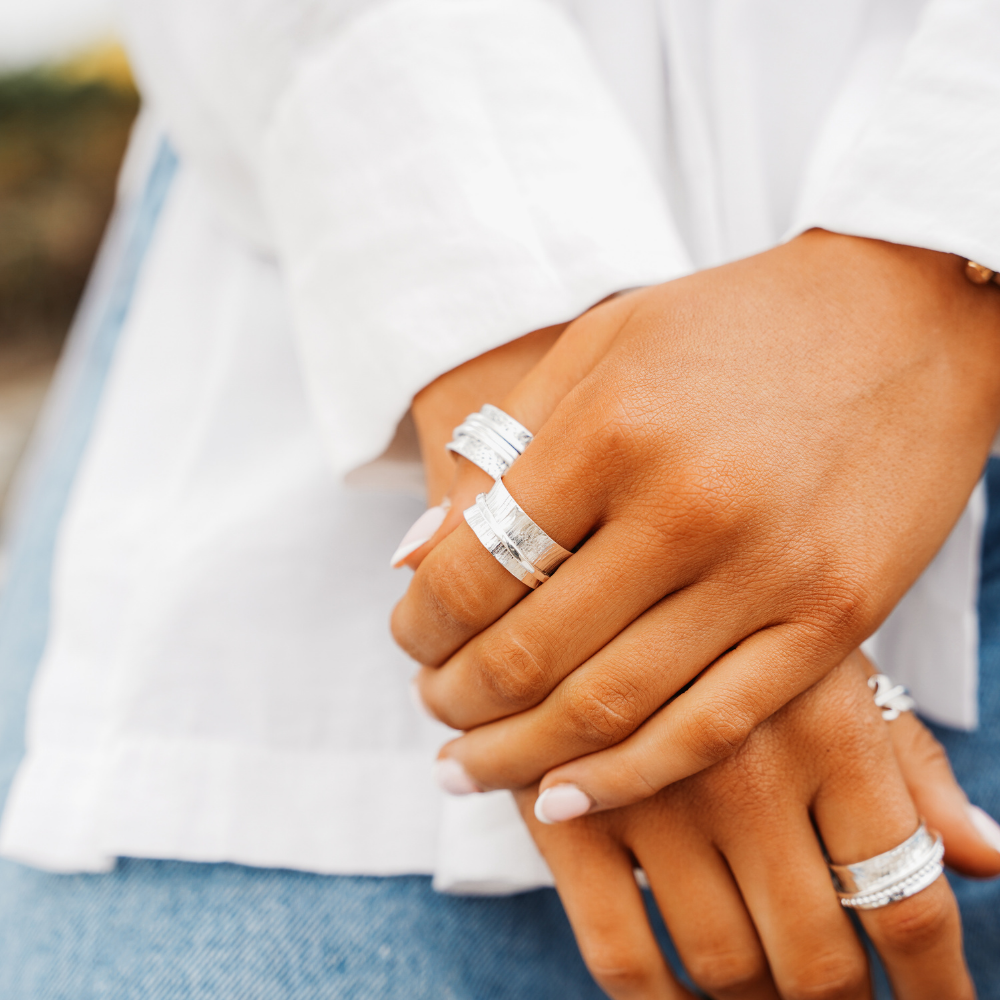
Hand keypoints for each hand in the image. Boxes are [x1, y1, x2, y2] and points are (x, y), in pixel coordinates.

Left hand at [392, 230, 999, 808]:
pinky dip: (625, 778)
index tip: (408, 638)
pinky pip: (709, 728)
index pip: (475, 569)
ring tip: (469, 765)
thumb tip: (411, 560)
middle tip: (431, 706)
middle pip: (531, 653)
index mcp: (615, 428)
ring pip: (610, 710)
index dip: (420, 624)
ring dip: (518, 755)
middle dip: (456, 698)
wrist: (902, 316)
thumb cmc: (731, 326)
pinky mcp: (834, 620)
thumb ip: (500, 452)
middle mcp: (688, 507)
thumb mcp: (599, 349)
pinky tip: (563, 797)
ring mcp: (769, 573)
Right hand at [515, 653, 999, 999]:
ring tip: (770, 993)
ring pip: (724, 966)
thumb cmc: (727, 615)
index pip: (906, 901)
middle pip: (818, 960)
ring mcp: (649, 795)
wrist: (583, 561)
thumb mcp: (829, 659)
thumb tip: (987, 858)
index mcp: (829, 727)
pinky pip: (619, 953)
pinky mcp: (567, 812)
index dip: (938, 988)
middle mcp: (745, 768)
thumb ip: (907, 761)